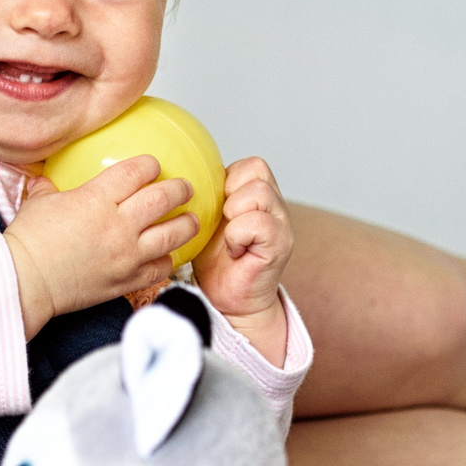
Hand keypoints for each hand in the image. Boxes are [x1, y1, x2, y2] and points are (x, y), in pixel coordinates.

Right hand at [4, 155, 198, 334]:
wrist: (26, 282)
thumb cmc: (28, 243)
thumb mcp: (37, 204)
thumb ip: (48, 189)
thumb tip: (46, 181)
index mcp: (97, 199)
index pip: (136, 172)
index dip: (149, 165)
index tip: (153, 166)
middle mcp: (118, 224)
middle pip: (163, 199)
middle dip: (179, 190)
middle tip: (185, 188)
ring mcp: (127, 254)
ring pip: (172, 234)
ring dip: (187, 224)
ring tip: (192, 220)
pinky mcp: (127, 280)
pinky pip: (160, 269)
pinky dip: (168, 260)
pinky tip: (169, 255)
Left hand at [191, 156, 292, 360]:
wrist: (228, 299)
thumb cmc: (216, 261)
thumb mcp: (209, 220)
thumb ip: (211, 196)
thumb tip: (184, 176)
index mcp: (260, 195)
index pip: (251, 165)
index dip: (229, 180)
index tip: (218, 208)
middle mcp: (276, 206)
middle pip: (257, 170)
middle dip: (230, 194)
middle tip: (224, 222)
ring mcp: (281, 224)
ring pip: (258, 192)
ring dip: (233, 214)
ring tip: (230, 238)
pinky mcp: (279, 244)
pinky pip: (257, 223)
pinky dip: (238, 235)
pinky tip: (235, 251)